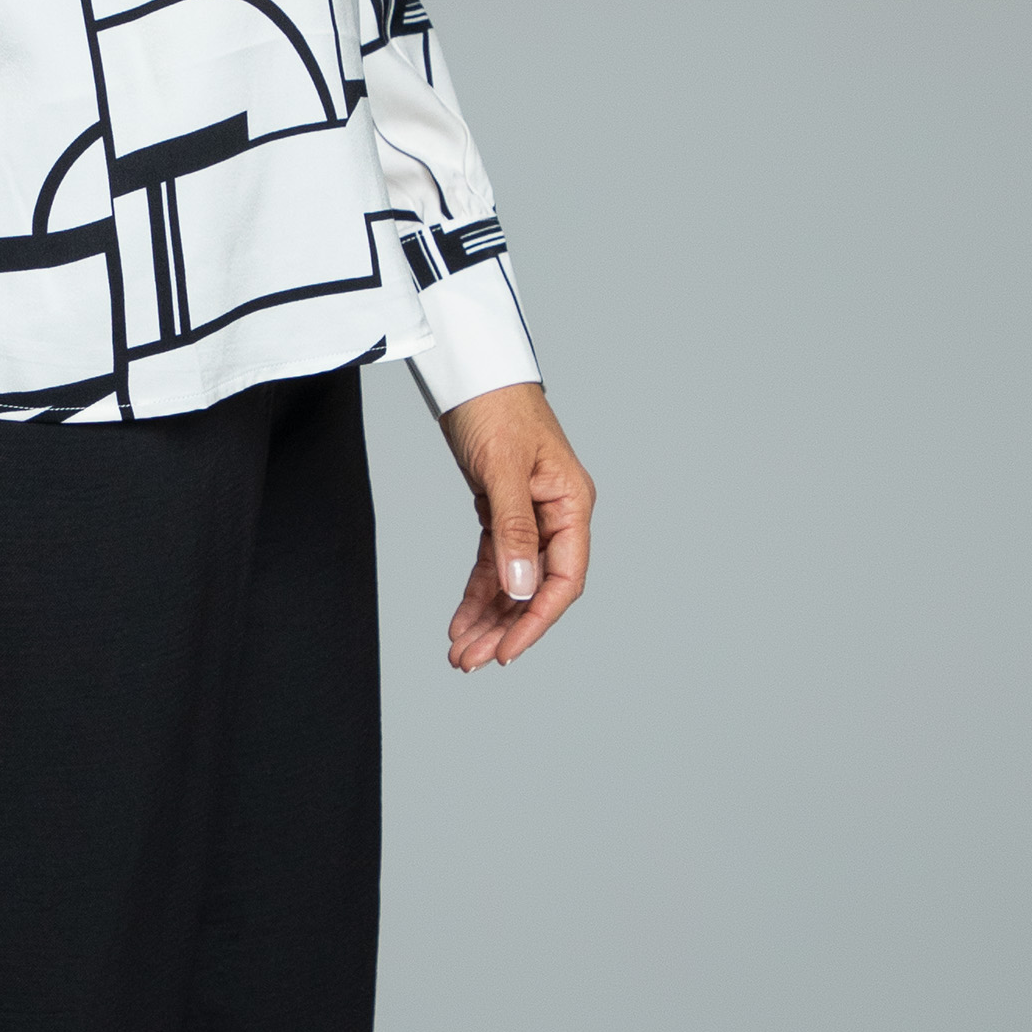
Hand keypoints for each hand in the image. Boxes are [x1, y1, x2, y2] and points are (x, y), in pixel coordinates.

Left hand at [438, 381, 593, 671]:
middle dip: (504, 629)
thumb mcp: (502, 468)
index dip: (537, 621)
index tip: (506, 653)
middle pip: (536, 589)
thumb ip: (514, 530)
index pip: (565, 579)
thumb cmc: (494, 405)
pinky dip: (477, 593)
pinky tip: (461, 622)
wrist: (471, 369)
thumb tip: (522, 589)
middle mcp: (555, 515)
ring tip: (459, 654)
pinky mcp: (501, 510)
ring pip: (512, 582)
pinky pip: (493, 563)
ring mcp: (529, 515)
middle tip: (469, 662)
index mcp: (571, 504)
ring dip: (488, 619)